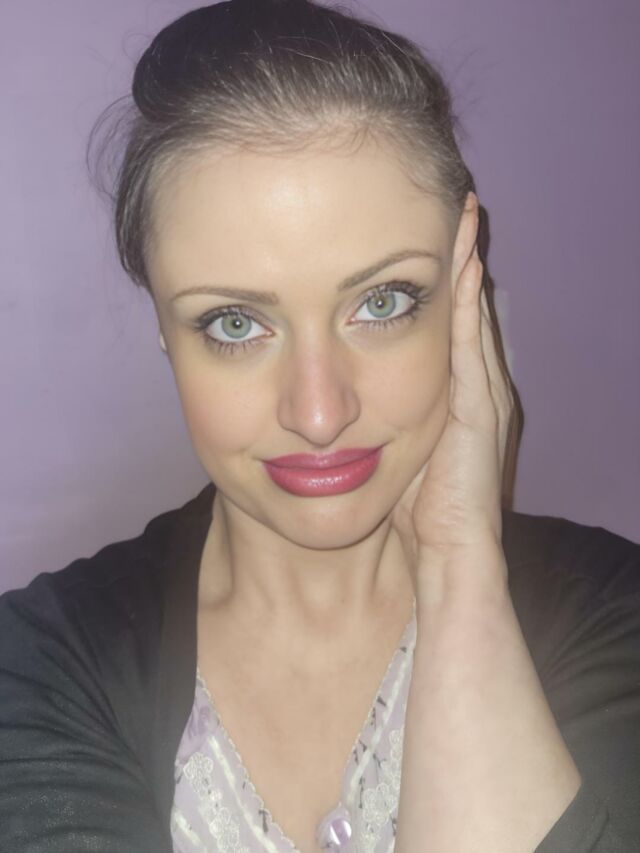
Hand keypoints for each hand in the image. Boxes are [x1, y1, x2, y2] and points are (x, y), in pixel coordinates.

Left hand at [393, 203, 581, 851]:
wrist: (441, 581)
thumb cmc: (404, 531)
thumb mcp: (387, 467)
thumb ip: (376, 431)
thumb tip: (330, 412)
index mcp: (447, 411)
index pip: (444, 337)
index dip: (436, 289)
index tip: (421, 241)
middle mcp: (473, 400)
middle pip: (465, 319)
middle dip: (458, 264)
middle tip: (453, 208)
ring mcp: (482, 406)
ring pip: (473, 323)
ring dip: (464, 270)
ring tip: (459, 217)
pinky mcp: (480, 418)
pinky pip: (470, 348)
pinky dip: (464, 304)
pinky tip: (457, 263)